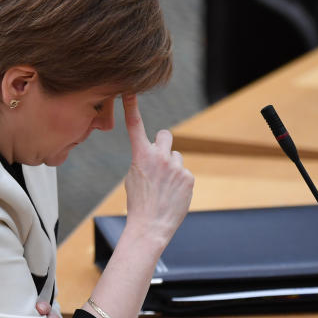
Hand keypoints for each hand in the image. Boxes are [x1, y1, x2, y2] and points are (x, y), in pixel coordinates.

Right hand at [121, 95, 193, 242]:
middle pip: (165, 135)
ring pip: (175, 157)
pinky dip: (179, 182)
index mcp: (141, 155)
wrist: (150, 226)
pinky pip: (183, 172)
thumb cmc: (139, 203)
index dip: (131, 107)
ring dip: (171, 167)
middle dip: (162, 142)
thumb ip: (144, 159)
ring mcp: (176, 166)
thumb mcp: (134, 176)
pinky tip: (172, 195)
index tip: (129, 91)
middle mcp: (160, 157)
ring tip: (164, 188)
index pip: (135, 126)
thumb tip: (155, 153)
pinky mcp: (188, 177)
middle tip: (159, 158)